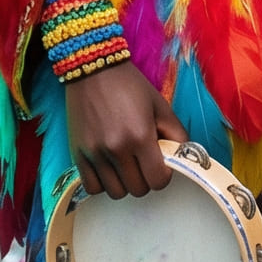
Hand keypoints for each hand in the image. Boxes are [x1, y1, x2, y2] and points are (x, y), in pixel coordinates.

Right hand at [62, 63, 184, 200]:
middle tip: (144, 162)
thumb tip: (183, 158)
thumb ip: (176, 134)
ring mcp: (95, 154)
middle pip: (138, 189)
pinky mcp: (78, 154)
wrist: (93, 68)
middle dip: (146, 178)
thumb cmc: (130, 85)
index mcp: (140, 135)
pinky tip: (109, 168)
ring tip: (127, 164)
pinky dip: (104, 183)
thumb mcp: (160, 105)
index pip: (158, 180)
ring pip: (116, 193)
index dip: (164, 175)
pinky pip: (93, 188)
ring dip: (125, 182)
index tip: (161, 164)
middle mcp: (117, 148)